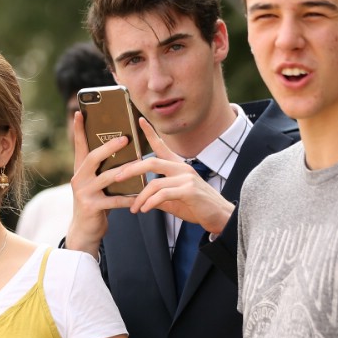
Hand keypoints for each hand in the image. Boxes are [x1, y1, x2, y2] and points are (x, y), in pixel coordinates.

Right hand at [65, 110, 135, 255]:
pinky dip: (128, 198)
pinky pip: (113, 199)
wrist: (85, 231)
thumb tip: (123, 148)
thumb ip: (103, 168)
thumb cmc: (96, 203)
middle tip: (124, 138)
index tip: (79, 111)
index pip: (79, 145)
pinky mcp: (91, 206)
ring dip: (124, 171)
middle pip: (92, 157)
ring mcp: (83, 192)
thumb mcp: (96, 183)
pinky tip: (140, 196)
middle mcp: (78, 178)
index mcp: (80, 170)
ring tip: (139, 166)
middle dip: (109, 147)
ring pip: (106, 177)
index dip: (79, 129)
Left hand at [114, 118, 234, 232]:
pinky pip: (163, 194)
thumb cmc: (197, 207)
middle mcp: (182, 168)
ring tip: (135, 208)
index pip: (162, 146)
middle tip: (117, 178)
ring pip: (154, 182)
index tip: (140, 121)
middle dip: (131, 169)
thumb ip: (157, 196)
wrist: (220, 216)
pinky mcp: (189, 190)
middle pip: (151, 162)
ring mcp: (187, 178)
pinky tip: (145, 209)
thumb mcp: (173, 200)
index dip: (150, 133)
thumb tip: (138, 199)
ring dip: (141, 197)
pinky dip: (151, 202)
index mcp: (178, 167)